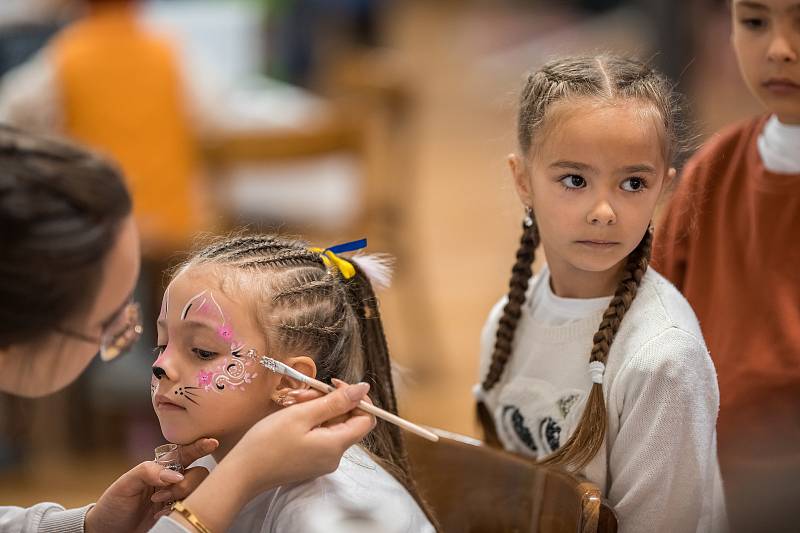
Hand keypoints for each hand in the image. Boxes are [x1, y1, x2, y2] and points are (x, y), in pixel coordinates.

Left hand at [85, 437, 217, 532]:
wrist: (106, 532)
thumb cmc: (113, 505)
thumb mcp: (125, 483)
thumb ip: (148, 471)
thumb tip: (177, 475)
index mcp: (161, 469)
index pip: (185, 453)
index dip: (200, 447)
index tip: (212, 442)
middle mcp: (172, 482)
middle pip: (198, 474)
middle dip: (186, 482)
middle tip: (163, 494)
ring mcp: (176, 500)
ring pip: (198, 490)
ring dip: (182, 496)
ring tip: (160, 506)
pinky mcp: (178, 516)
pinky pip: (192, 509)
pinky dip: (180, 511)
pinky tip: (162, 516)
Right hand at [173, 383, 375, 531]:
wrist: (242, 474)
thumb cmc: (268, 442)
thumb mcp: (302, 415)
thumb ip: (335, 402)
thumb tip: (363, 389)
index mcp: (337, 445)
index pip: (368, 418)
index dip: (356, 398)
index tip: (334, 385)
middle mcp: (335, 456)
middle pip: (347, 420)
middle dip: (329, 401)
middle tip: (303, 394)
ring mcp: (322, 460)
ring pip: (331, 425)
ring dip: (316, 409)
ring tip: (292, 403)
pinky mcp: (310, 460)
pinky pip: (320, 435)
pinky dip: (309, 421)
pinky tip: (290, 416)